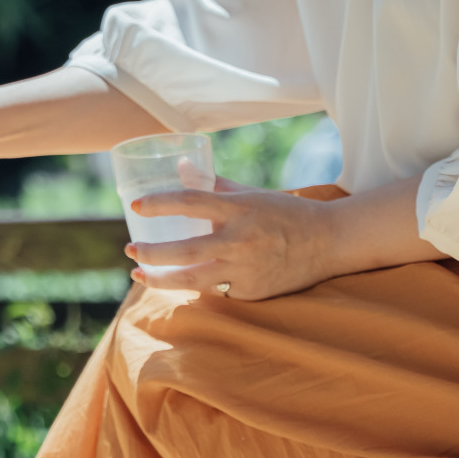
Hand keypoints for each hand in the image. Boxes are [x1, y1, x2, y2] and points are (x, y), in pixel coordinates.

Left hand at [125, 179, 335, 299]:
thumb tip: (179, 165)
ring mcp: (247, 269)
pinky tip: (178, 283)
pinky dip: (196, 287)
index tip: (134, 207)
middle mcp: (241, 240)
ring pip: (194, 280)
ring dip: (161, 280)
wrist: (329, 241)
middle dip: (151, 253)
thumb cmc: (284, 212)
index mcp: (239, 209)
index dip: (159, 203)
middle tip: (130, 249)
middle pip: (185, 251)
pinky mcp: (253, 292)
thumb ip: (212, 184)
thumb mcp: (249, 194)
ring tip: (139, 274)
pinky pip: (215, 292)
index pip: (190, 202)